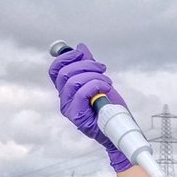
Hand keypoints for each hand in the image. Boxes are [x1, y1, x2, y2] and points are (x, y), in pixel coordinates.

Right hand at [48, 43, 131, 172]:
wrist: (120, 129)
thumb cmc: (110, 107)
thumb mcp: (99, 80)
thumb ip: (89, 65)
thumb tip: (81, 48)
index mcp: (66, 90)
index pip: (55, 70)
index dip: (66, 57)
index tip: (81, 52)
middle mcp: (64, 99)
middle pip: (64, 72)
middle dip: (85, 64)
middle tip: (102, 68)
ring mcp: (69, 109)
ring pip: (73, 81)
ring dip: (94, 76)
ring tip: (107, 82)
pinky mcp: (77, 116)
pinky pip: (81, 92)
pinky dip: (96, 85)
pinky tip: (106, 89)